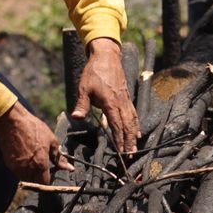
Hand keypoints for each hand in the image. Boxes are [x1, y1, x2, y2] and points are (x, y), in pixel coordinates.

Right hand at [0, 102, 71, 182]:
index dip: (49, 181)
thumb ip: (60, 158)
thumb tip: (69, 169)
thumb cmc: (34, 129)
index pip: (45, 184)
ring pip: (26, 179)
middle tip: (44, 167)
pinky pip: (18, 172)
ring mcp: (17, 168)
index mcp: (41, 164)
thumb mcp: (52, 141)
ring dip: (31, 175)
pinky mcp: (9, 165)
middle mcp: (28, 169)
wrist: (13, 122)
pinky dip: (23, 169)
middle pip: (35, 183)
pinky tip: (26, 157)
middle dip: (40, 178)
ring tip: (35, 161)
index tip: (51, 174)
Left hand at [73, 37, 139, 154]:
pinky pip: (133, 113)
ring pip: (132, 120)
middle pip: (127, 125)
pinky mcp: (126, 97)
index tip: (121, 151)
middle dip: (129, 141)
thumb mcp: (84, 87)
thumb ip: (82, 104)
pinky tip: (136, 131)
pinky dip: (136, 124)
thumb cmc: (94, 72)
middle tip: (131, 155)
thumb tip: (76, 117)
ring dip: (133, 135)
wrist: (107, 57)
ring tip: (135, 147)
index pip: (117, 124)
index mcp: (110, 102)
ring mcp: (125, 99)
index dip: (120, 139)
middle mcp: (121, 102)